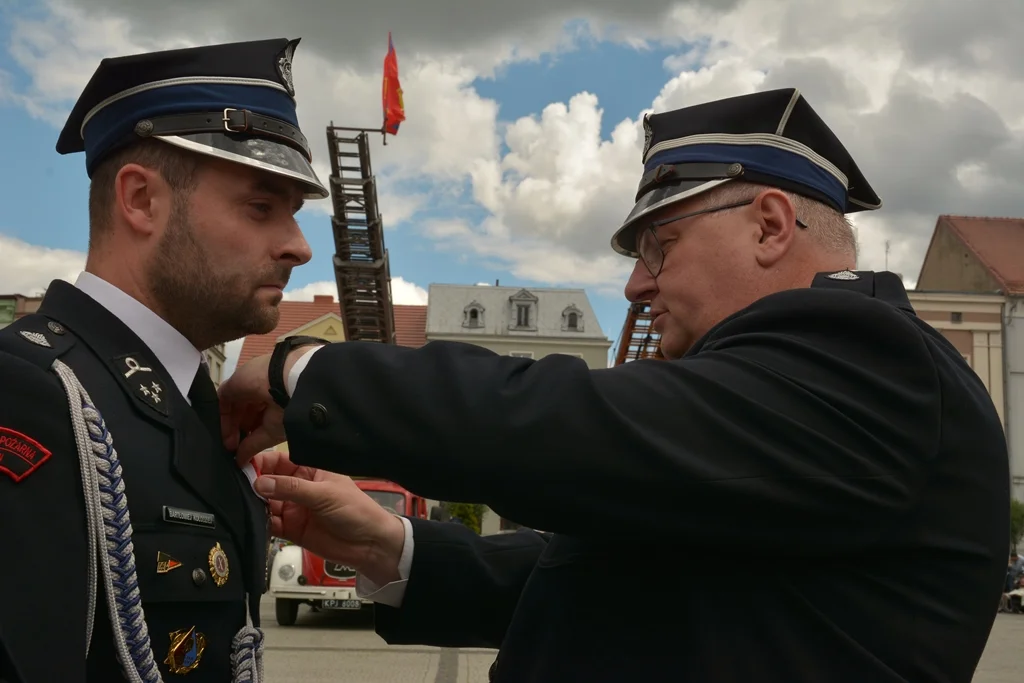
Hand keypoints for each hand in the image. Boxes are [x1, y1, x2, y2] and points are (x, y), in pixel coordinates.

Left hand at [219, 347, 319, 464]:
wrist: (290, 384)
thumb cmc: (289, 410)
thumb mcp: (272, 433)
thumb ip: (252, 445)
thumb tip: (241, 462)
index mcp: (274, 401)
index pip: (256, 418)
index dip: (248, 434)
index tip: (242, 450)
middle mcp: (260, 393)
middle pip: (242, 414)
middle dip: (237, 432)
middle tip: (233, 449)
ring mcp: (246, 387)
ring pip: (232, 408)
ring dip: (229, 427)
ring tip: (229, 444)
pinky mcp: (233, 383)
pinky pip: (222, 401)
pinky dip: (222, 417)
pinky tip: (222, 432)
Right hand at [253, 450, 405, 584]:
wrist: (369, 545)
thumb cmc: (356, 511)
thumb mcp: (324, 494)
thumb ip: (292, 488)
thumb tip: (260, 482)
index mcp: (309, 470)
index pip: (278, 460)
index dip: (260, 462)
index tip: (241, 465)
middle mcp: (298, 487)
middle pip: (267, 481)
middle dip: (252, 483)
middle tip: (237, 487)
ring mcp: (292, 508)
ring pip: (265, 502)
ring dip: (253, 504)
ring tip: (242, 504)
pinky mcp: (290, 529)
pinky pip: (269, 523)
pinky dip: (259, 523)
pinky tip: (252, 521)